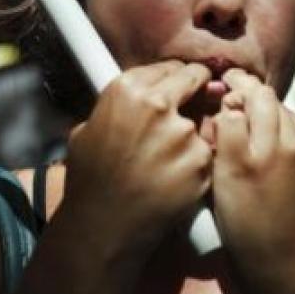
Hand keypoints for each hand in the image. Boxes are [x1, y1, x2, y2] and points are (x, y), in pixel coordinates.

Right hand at [60, 61, 213, 258]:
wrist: (103, 226)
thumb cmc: (90, 180)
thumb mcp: (87, 130)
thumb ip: (118, 107)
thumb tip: (140, 95)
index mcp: (127, 89)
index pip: (170, 67)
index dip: (177, 78)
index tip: (180, 85)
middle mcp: (158, 104)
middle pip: (195, 80)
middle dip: (197, 90)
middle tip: (194, 104)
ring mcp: (183, 134)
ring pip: (201, 122)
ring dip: (192, 136)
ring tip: (168, 161)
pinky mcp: (200, 162)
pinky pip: (207, 155)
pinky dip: (197, 165)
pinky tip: (175, 179)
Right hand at [210, 69, 294, 293]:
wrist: (284, 267)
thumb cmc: (246, 224)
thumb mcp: (226, 174)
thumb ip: (230, 129)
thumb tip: (233, 103)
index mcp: (279, 137)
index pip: (256, 92)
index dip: (236, 85)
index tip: (220, 81)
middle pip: (272, 103)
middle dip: (249, 103)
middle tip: (225, 114)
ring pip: (283, 118)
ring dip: (264, 120)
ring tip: (243, 138)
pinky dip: (278, 136)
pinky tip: (264, 156)